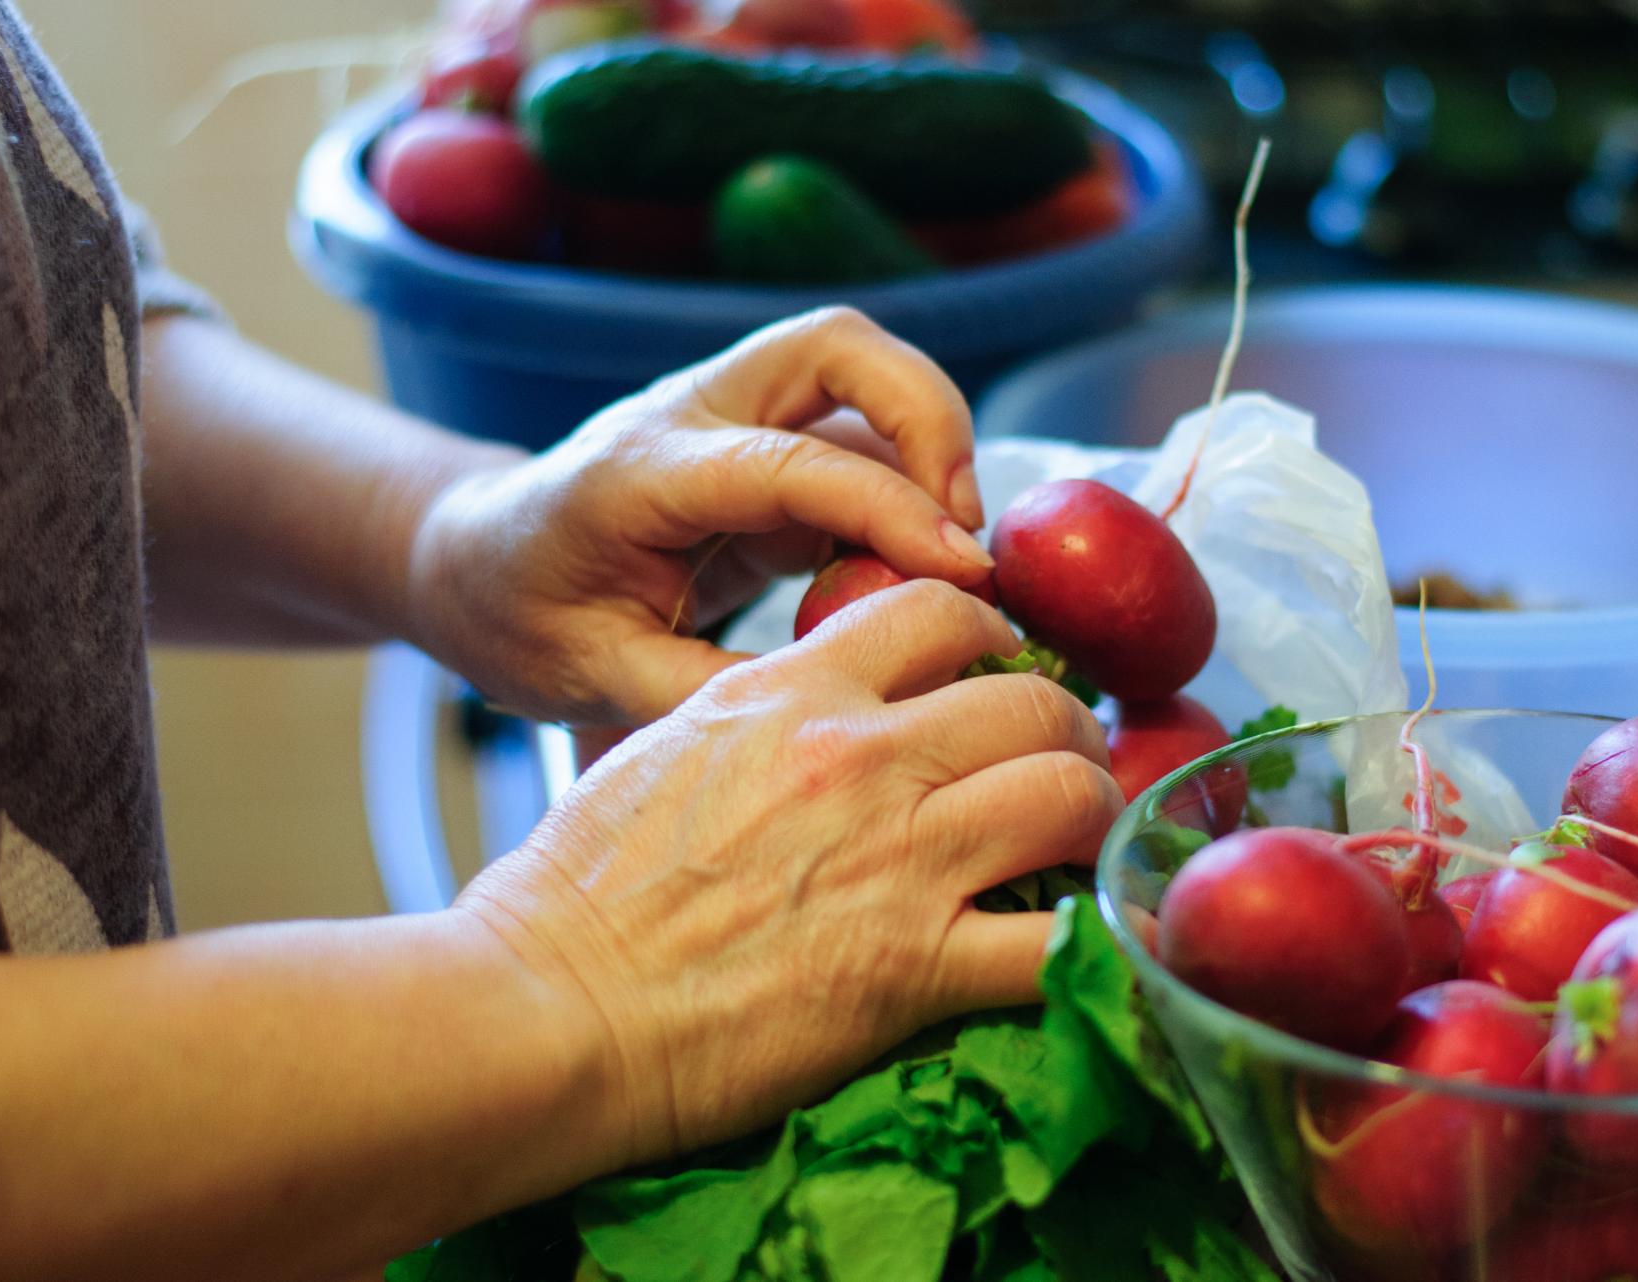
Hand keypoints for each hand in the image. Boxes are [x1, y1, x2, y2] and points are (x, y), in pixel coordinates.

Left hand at [406, 307, 992, 726]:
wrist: (481, 561)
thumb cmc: (525, 617)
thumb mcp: (592, 676)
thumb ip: (701, 690)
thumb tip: (826, 706)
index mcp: (642, 473)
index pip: (788, 463)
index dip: (886, 508)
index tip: (960, 571)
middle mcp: (693, 414)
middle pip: (836, 345)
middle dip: (927, 414)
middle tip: (966, 526)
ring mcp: (735, 415)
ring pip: (861, 369)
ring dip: (933, 438)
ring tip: (957, 550)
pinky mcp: (770, 442)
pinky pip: (862, 430)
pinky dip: (911, 482)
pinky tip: (919, 565)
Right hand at [454, 582, 1120, 1172]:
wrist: (546, 1003)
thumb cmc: (578, 889)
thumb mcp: (669, 747)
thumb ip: (764, 715)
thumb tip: (819, 715)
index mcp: (792, 690)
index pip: (940, 610)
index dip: (993, 639)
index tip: (1002, 677)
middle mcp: (861, 754)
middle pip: (1035, 704)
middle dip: (1067, 735)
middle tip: (1061, 771)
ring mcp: (898, 857)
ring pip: (1070, 795)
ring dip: (1091, 819)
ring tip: (1079, 847)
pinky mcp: (914, 968)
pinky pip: (1057, 941)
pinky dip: (1091, 944)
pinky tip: (1091, 947)